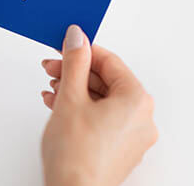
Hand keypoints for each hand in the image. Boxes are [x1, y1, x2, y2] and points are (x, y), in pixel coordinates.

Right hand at [40, 25, 157, 185]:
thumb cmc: (75, 156)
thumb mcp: (70, 97)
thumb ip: (74, 63)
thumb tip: (77, 38)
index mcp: (137, 100)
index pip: (110, 61)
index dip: (83, 51)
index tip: (65, 46)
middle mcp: (142, 118)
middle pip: (106, 82)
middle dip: (75, 73)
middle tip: (53, 68)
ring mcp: (132, 136)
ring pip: (103, 101)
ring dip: (75, 91)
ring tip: (52, 90)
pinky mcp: (120, 149)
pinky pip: (103, 119)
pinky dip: (82, 110)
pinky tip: (60, 107)